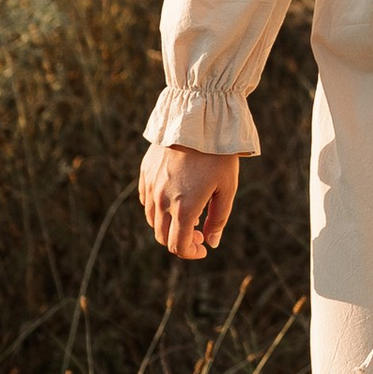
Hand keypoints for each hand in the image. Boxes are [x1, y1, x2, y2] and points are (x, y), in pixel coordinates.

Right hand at [141, 142, 238, 259]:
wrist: (198, 120)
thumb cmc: (218, 155)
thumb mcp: (227, 189)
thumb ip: (218, 220)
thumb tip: (211, 243)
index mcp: (184, 209)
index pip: (178, 247)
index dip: (191, 253)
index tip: (203, 246)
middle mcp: (162, 201)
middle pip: (162, 237)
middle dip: (180, 241)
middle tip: (198, 231)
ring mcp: (151, 186)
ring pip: (152, 220)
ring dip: (168, 225)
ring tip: (188, 213)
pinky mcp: (146, 172)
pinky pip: (146, 200)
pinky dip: (158, 208)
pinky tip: (174, 197)